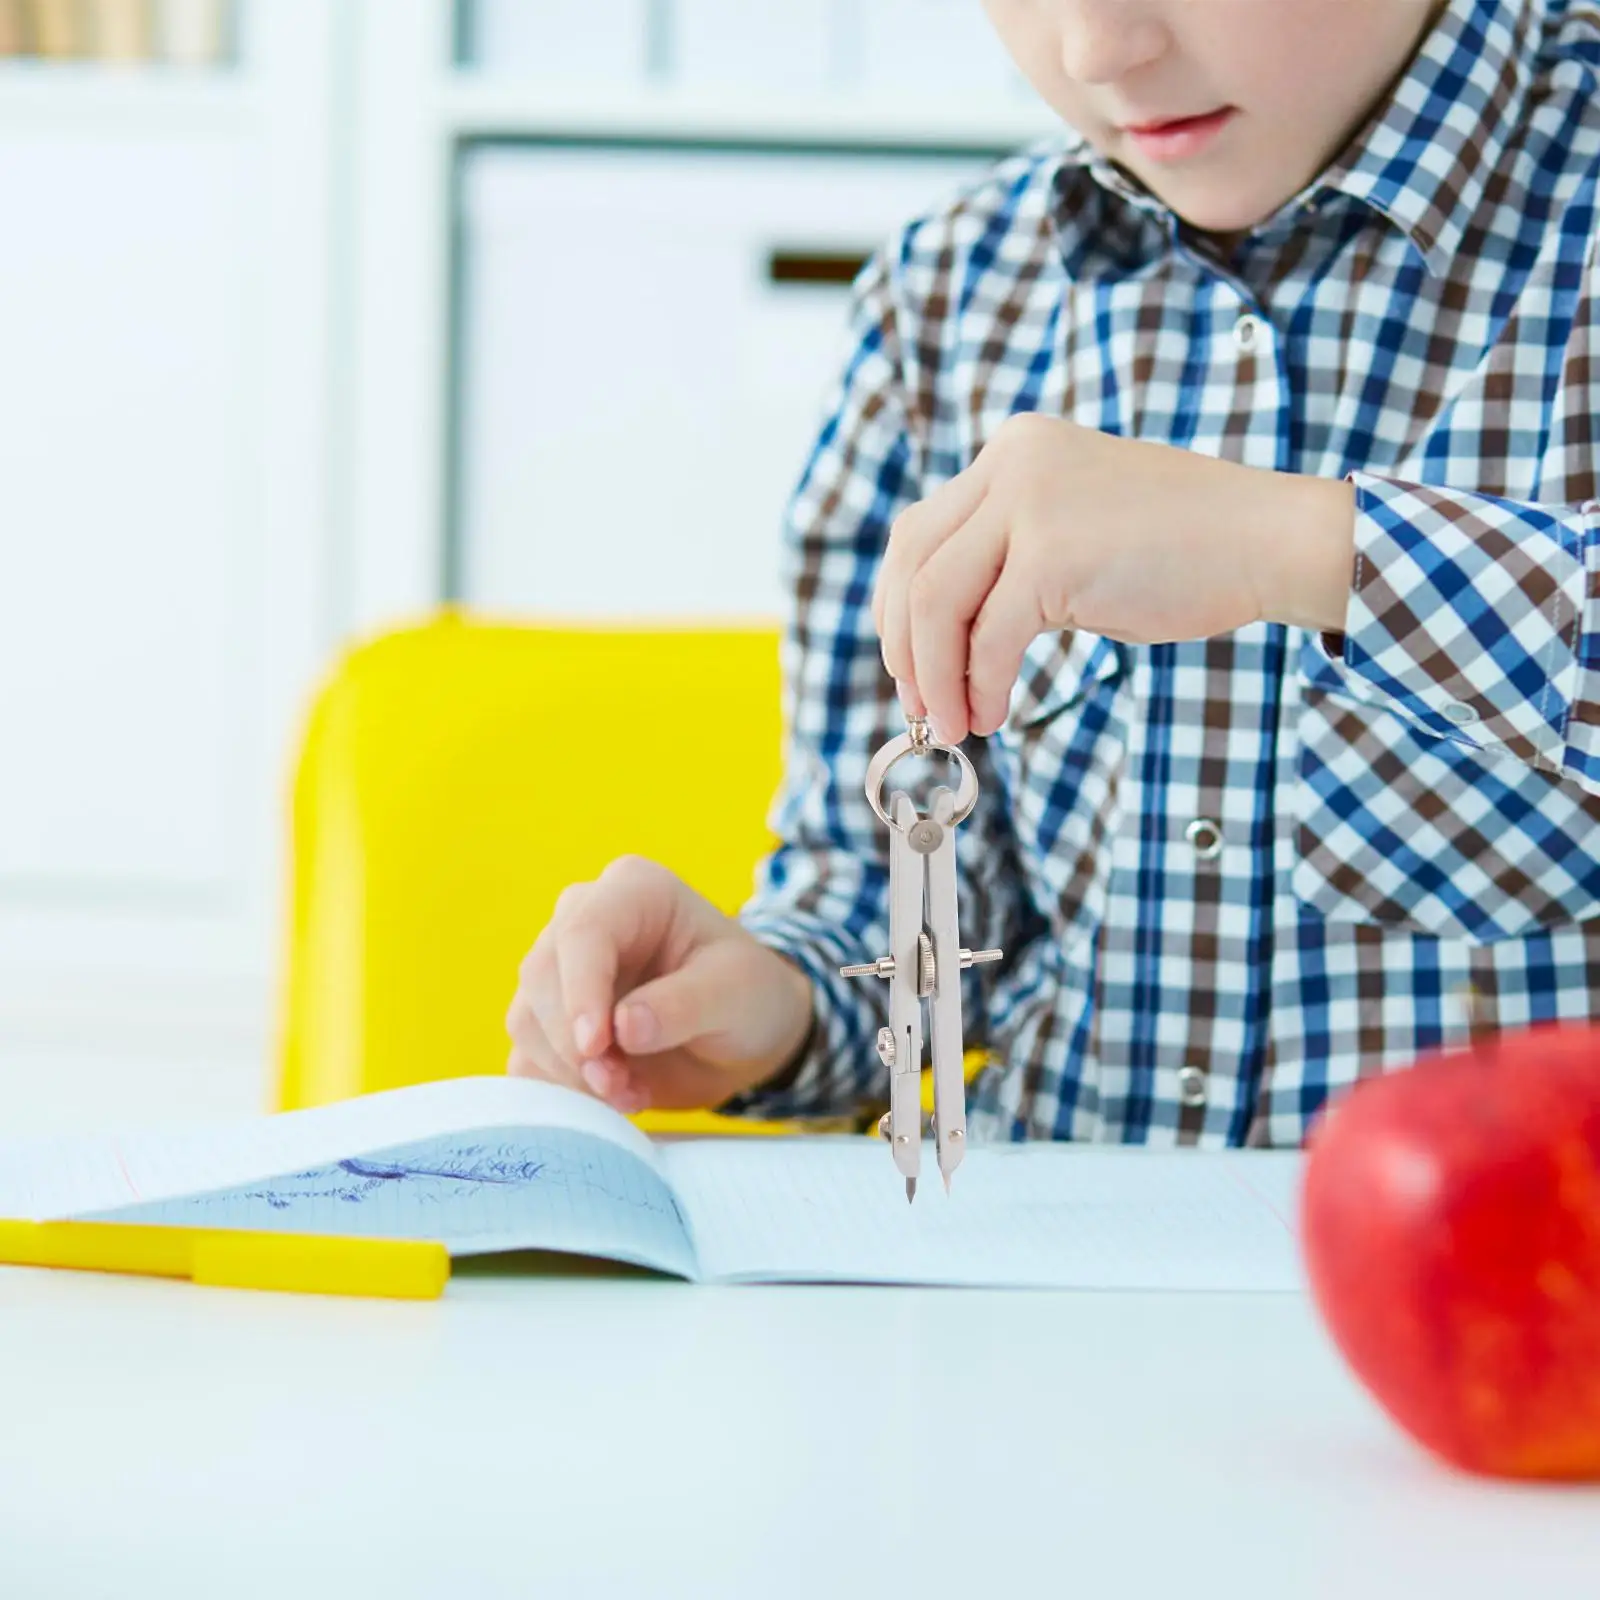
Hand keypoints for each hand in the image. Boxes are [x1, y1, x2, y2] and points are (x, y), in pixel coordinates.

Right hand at [506, 855, 814, 1115]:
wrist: (739, 1035)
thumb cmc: (745, 995)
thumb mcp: (736, 994)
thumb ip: (684, 1006)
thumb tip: (622, 1028)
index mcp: (635, 891)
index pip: (584, 932)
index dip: (581, 990)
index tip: (596, 1046)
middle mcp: (584, 918)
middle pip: (543, 975)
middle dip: (575, 1043)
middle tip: (622, 1086)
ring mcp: (561, 968)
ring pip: (528, 1019)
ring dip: (571, 1072)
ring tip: (630, 1093)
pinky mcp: (549, 1018)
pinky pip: (527, 1055)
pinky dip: (561, 1088)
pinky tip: (613, 1096)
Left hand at [873, 413, 1355, 742]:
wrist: (1267, 540)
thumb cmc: (1180, 551)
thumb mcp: (1072, 536)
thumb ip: (1008, 564)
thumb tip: (941, 641)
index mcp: (1012, 451)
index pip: (918, 533)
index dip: (897, 610)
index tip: (909, 668)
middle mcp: (1011, 463)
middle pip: (911, 564)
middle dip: (904, 647)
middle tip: (922, 707)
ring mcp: (1030, 501)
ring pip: (934, 602)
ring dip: (935, 676)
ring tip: (954, 724)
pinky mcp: (1053, 552)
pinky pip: (987, 635)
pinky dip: (980, 684)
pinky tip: (992, 714)